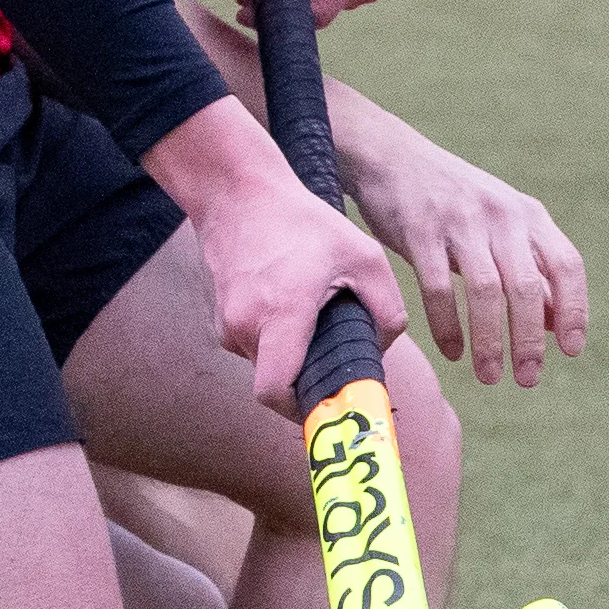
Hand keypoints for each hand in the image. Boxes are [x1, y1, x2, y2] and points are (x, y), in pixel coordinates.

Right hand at [188, 154, 404, 410]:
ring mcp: (226, 325)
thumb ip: (386, 310)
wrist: (238, 195)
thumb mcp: (366, 258)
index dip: (303, 412)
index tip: (334, 410)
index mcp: (280, 315)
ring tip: (320, 317)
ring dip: (298, 355)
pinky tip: (299, 307)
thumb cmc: (304, 223)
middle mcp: (244, 327)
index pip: (276, 392)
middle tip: (345, 361)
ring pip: (269, 364)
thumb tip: (381, 350)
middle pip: (280, 382)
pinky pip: (257, 346)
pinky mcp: (221, 320)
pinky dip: (281, 340)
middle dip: (312, 379)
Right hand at [336, 99, 589, 390]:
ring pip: (487, 292)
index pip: (567, 266)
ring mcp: (461, 222)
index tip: (572, 350)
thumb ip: (531, 267)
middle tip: (529, 379)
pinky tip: (452, 353)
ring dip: (491, 341)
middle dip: (530, 340)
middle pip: (528, 287)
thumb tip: (559, 321)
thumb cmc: (452, 202)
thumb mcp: (501, 225)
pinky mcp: (420, 230)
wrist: (391, 157)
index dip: (574, 309)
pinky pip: (438, 288)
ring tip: (491, 376)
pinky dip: (447, 326)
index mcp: (529, 215)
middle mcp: (502, 216)